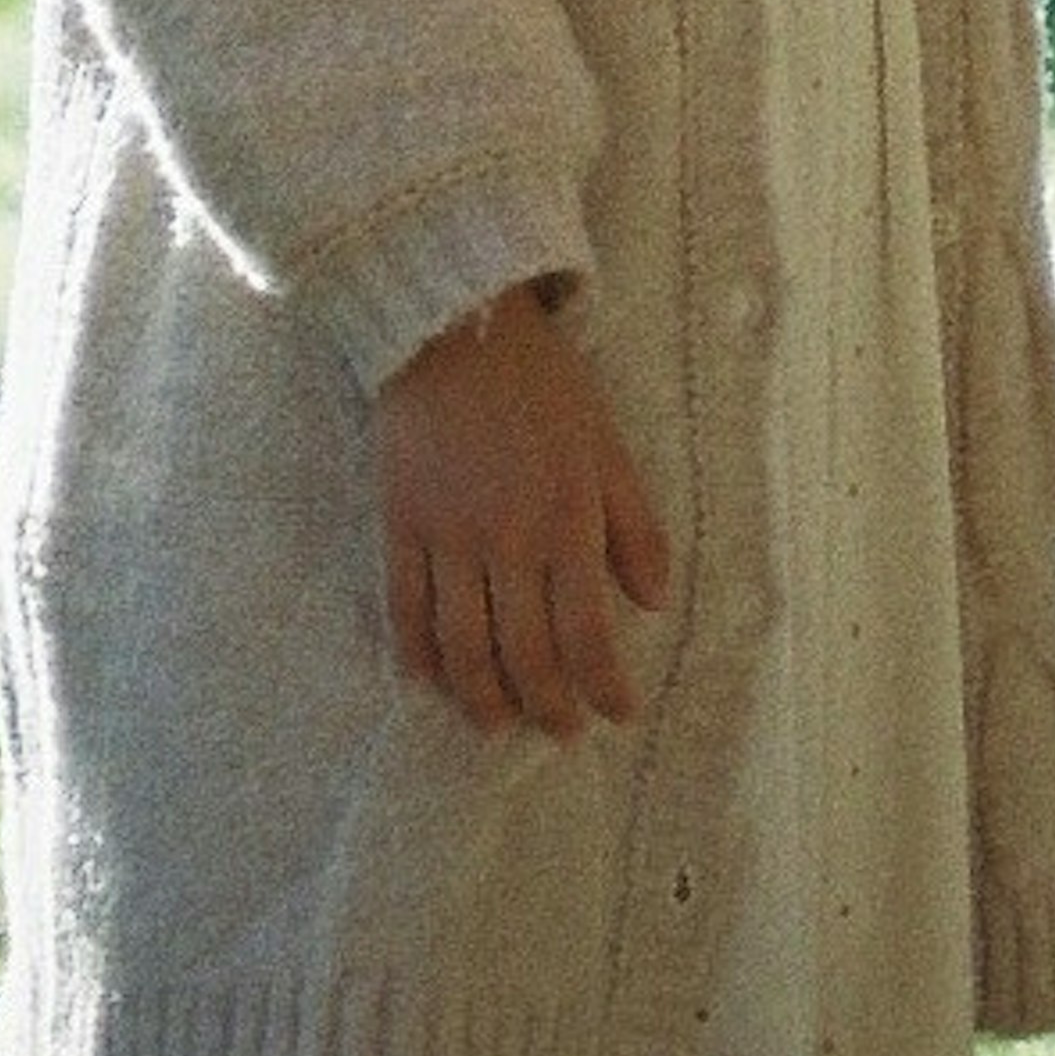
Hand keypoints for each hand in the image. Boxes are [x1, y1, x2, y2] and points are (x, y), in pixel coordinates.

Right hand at [373, 281, 670, 743]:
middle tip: (562, 730)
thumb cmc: (542, 382)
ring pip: (464, 649)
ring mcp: (448, 536)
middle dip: (548, 708)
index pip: (588, 635)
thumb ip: (634, 526)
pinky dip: (420, 659)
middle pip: (526, 655)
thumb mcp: (607, 444)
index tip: (617, 713)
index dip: (605, 688)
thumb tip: (654, 604)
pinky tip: (434, 682)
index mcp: (567, 519)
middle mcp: (508, 540)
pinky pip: (406, 612)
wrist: (454, 325)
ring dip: (484, 701)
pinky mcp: (400, 525)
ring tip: (500, 723)